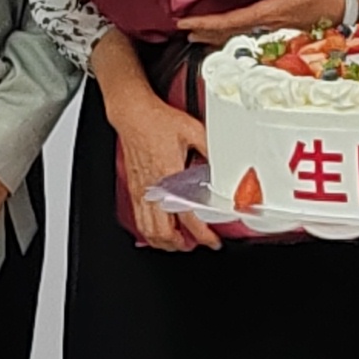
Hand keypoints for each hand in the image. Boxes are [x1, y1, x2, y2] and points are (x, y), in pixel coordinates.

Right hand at [107, 70, 215, 252]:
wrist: (133, 113)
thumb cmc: (157, 121)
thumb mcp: (193, 131)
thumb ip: (210, 149)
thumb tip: (226, 163)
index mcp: (171, 177)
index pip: (188, 217)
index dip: (203, 235)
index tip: (212, 240)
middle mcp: (154, 188)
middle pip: (164, 233)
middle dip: (181, 244)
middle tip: (196, 242)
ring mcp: (142, 190)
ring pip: (148, 231)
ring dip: (164, 241)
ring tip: (178, 241)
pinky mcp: (134, 188)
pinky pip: (139, 219)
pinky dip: (149, 231)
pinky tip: (158, 229)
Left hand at [176, 0, 353, 43]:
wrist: (341, 6)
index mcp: (268, 12)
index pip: (228, 20)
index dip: (204, 22)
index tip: (185, 21)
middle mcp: (266, 27)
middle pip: (227, 34)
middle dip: (203, 32)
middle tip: (182, 30)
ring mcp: (270, 34)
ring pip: (235, 38)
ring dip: (213, 38)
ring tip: (194, 36)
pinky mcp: (275, 33)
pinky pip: (246, 37)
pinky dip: (228, 37)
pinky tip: (221, 37)